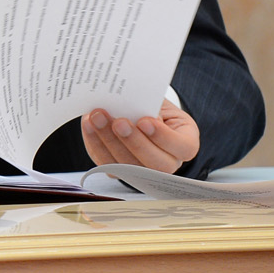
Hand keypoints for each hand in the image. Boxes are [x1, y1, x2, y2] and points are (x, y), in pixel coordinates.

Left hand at [82, 99, 199, 172]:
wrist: (135, 111)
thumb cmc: (152, 105)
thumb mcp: (158, 100)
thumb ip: (150, 104)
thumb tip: (133, 105)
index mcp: (184, 143)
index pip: (183, 147)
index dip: (164, 137)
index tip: (145, 120)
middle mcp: (168, 162)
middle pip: (156, 164)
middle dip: (134, 142)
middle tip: (118, 122)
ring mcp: (143, 171)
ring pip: (128, 167)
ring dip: (109, 141)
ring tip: (97, 117)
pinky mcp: (119, 171)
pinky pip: (106, 164)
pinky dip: (95, 143)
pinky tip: (88, 125)